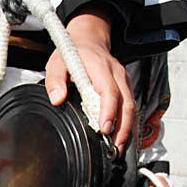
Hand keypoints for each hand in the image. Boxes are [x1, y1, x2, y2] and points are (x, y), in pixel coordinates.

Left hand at [45, 7, 135, 149]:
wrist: (88, 39)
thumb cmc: (73, 52)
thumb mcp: (57, 62)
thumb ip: (54, 80)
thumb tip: (57, 99)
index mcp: (100, 67)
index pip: (109, 91)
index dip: (109, 111)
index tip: (104, 129)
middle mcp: (116, 73)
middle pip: (126, 102)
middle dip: (122, 127)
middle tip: (114, 147)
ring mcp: (123, 80)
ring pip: (132, 106)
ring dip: (128, 128)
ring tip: (119, 147)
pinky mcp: (125, 86)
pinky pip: (131, 106)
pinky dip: (129, 123)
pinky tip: (124, 137)